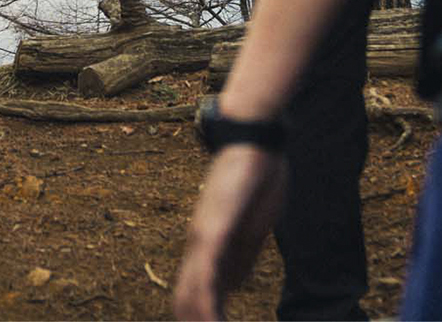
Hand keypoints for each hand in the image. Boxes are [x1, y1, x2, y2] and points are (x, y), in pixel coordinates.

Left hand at [172, 144, 286, 320]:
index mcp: (208, 246)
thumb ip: (241, 257)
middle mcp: (197, 245)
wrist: (253, 138)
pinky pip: (205, 277)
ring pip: (189, 296)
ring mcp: (202, 238)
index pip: (195, 294)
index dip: (203, 318)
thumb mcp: (252, 228)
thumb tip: (230, 287)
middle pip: (185, 301)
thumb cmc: (257, 177)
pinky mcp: (212, 230)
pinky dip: (208, 309)